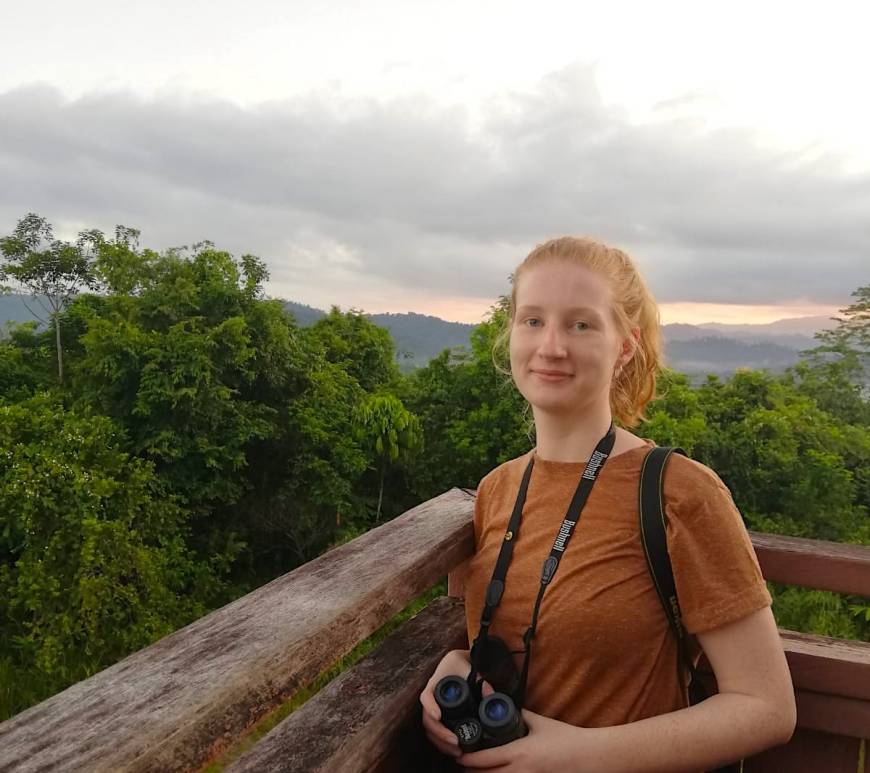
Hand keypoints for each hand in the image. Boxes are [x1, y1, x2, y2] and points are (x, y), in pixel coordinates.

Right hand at [420, 649, 491, 758]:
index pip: (426, 696)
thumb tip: (491, 695)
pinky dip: (442, 743)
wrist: (457, 663)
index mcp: (436, 683)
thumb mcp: (471, 669)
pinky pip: (435, 731)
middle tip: (456, 743)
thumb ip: (481, 681)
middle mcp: (432, 697)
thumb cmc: (461, 664)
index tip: (437, 716)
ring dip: (440, 742)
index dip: (430, 706)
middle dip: (439, 733)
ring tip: (457, 752)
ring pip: (429, 728)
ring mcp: (433, 707)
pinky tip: (453, 750)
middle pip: (427, 718)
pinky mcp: (439, 715)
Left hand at [458, 709, 598, 770]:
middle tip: (461, 762)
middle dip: (470, 771)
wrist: (588, 757)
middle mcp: (520, 772)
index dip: (466, 759)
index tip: (457, 754)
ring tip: (474, 770)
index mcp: (519, 753)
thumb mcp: (538, 722)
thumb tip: (497, 697)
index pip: (484, 760)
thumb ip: (517, 711)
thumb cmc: (564, 738)